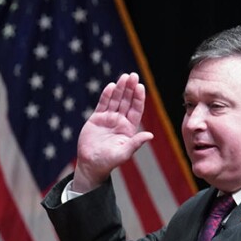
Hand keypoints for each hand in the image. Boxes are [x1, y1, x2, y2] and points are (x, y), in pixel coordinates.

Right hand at [73, 72, 154, 191]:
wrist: (91, 165)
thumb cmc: (108, 162)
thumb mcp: (124, 153)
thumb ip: (135, 143)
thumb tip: (150, 135)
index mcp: (129, 128)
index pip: (136, 110)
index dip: (138, 98)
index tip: (140, 86)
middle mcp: (120, 121)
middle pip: (127, 101)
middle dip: (130, 89)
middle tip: (133, 75)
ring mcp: (108, 119)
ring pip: (116, 100)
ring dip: (120, 89)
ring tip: (124, 77)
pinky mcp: (96, 119)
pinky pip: (102, 104)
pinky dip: (106, 95)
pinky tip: (111, 86)